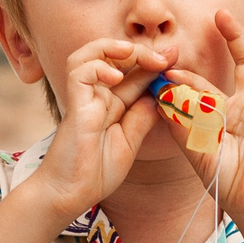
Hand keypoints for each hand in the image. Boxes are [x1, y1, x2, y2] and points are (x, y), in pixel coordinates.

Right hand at [29, 37, 172, 220]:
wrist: (68, 195)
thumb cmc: (94, 174)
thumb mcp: (130, 142)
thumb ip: (142, 118)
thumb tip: (161, 94)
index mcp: (113, 105)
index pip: (134, 74)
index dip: (154, 62)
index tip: (175, 56)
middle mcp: (97, 97)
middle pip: (114, 58)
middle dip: (141, 50)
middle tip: (166, 55)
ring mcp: (84, 99)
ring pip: (90, 54)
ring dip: (114, 48)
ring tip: (135, 53)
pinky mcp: (73, 105)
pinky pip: (79, 72)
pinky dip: (97, 66)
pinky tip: (116, 75)